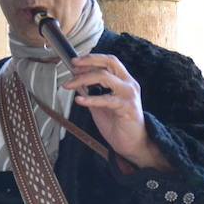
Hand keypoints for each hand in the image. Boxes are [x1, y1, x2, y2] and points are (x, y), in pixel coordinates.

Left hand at [63, 53, 171, 170]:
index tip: (75, 63)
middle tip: (73, 66)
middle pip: (109, 63)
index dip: (91, 59)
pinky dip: (90, 99)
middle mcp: (129, 84)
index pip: (109, 61)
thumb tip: (76, 82)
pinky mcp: (127, 107)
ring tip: (70, 85)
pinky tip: (79, 100)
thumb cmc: (118, 124)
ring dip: (83, 79)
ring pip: (104, 77)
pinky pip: (106, 99)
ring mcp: (129, 95)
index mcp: (124, 81)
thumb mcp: (100, 105)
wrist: (133, 143)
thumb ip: (91, 92)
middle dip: (88, 62)